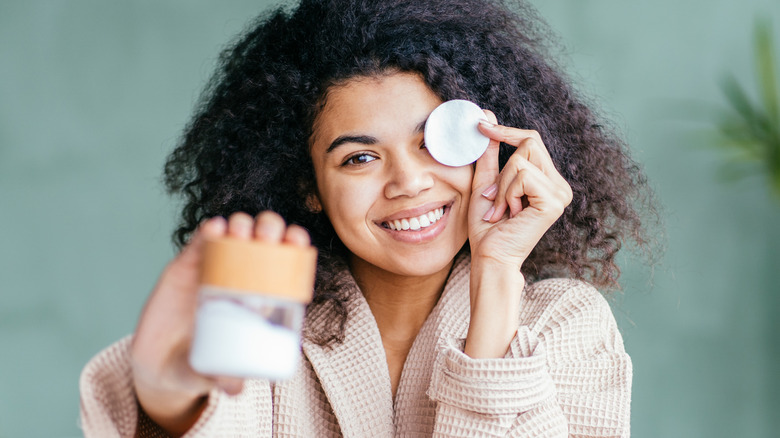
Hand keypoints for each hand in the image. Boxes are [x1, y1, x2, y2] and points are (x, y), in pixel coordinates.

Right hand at [131, 211, 309, 435]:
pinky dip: (208, 232)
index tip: (298, 240)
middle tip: (267, 236)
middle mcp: (241, 278)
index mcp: (260, 298)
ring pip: (234, 234)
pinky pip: (200, 242)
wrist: (158, 364)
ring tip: (240, 232)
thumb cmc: (199, 367)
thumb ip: (222, 379)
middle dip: (270, 228)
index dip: (294, 246)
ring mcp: (213, 269)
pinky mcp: (186, 266)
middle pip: (263, 240)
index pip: (284, 264)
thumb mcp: (212, 375)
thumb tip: (236, 389)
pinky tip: (214, 228)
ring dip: (241, 225)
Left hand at [464, 110, 571, 357]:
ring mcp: (560, 193)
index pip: (532, 140)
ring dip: (502, 186)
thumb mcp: (485, 182)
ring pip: (522, 160)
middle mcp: (559, 185)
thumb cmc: (487, 227)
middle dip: (503, 170)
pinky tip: (509, 214)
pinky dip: (507, 193)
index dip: (507, 131)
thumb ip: (490, 153)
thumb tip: (487, 117)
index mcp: (547, 180)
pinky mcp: (554, 201)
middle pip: (528, 144)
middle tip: (493, 198)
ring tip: (502, 210)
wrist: (489, 256)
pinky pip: (522, 175)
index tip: (480, 124)